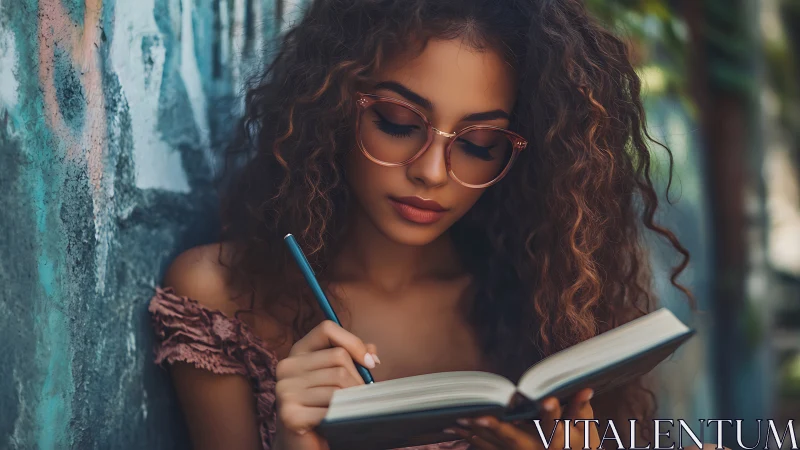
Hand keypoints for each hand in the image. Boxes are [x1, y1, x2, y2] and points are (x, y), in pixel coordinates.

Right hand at [271, 320, 379, 449]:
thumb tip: (372, 355)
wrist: (302, 444)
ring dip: (353, 399)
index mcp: (297, 353)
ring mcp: (285, 390)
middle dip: (358, 379)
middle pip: (339, 357)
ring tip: (349, 410)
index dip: (353, 342)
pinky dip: (343, 415)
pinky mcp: (290, 413)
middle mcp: (286, 367)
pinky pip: (332, 406)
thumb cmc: (324, 407)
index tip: (370, 363)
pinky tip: (338, 422)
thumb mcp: (338, 377)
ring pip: (338, 382)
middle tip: (360, 397)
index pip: (327, 329)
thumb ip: (354, 359)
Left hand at [443, 388, 597, 449]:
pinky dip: (472, 440)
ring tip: (456, 421)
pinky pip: (487, 449)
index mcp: (556, 441)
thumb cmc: (577, 449)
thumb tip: (585, 388)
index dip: (549, 414)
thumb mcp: (585, 433)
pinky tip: (456, 429)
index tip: (545, 401)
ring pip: (495, 446)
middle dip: (495, 428)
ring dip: (475, 434)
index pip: (553, 426)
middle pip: (515, 439)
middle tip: (476, 417)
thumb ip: (581, 410)